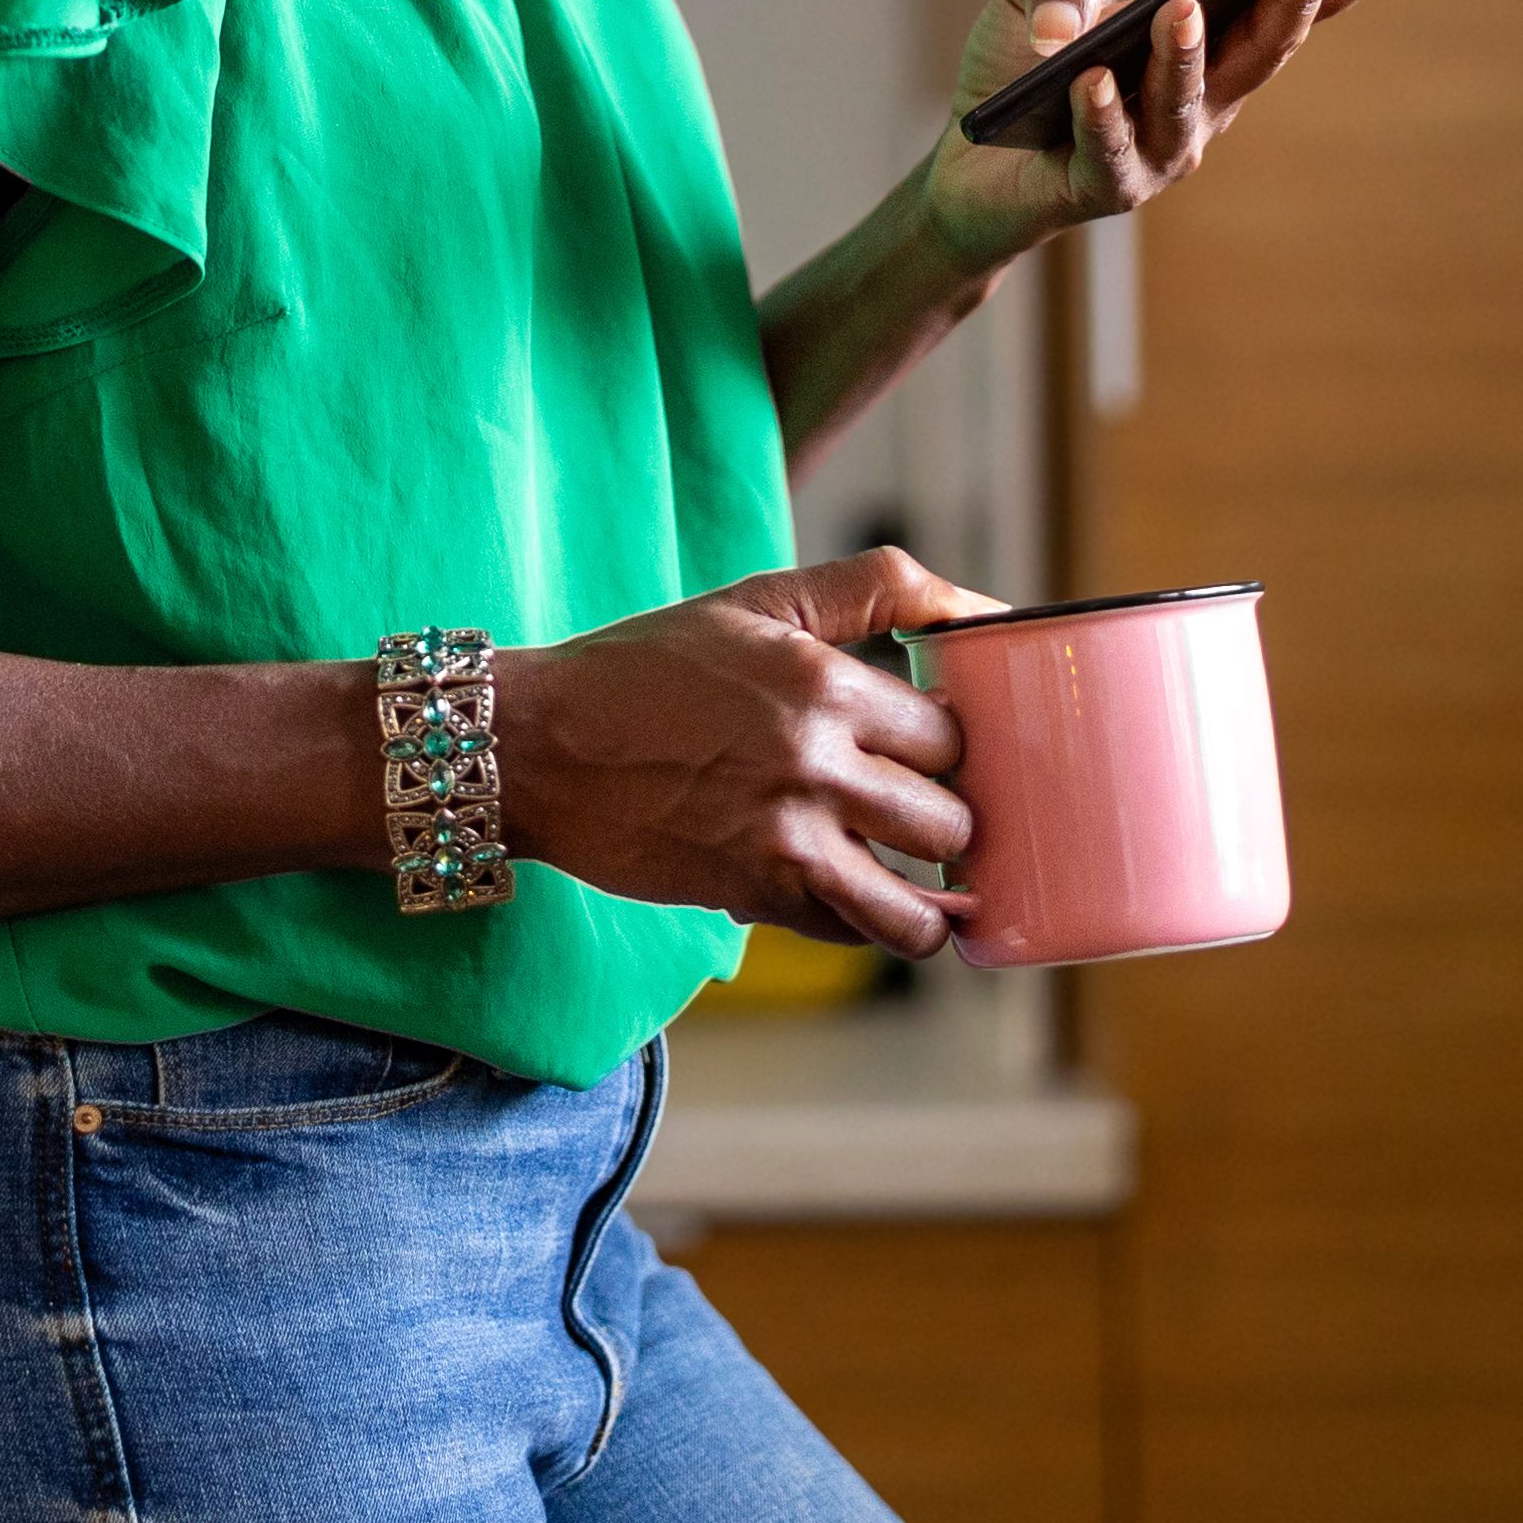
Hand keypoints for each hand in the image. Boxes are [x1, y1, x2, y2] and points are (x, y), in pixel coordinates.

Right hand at [493, 546, 1001, 954]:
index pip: (952, 735)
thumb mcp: (757, 600)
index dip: (950, 745)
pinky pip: (850, 934)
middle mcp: (815, 764)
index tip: (932, 751)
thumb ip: (875, 588)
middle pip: (950, 823)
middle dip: (945, 822)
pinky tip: (852, 894)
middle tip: (922, 811)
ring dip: (927, 902)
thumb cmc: (646, 668)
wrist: (539, 746)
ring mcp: (786, 840)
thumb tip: (983, 608)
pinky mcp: (754, 896)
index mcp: (824, 683)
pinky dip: (861, 923)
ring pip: (915, 910)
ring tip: (915, 879)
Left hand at [915, 0, 1471, 267]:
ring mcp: (1165, 148)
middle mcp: (1212, 99)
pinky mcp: (1103, 185)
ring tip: (1180, 10)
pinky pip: (1108, 149)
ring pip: (1187, 98)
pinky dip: (1100, 114)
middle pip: (1269, 44)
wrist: (973, 170)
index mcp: (1221, 37)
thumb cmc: (1027, 71)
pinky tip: (1085, 80)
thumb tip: (1068, 15)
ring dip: (1187, 54)